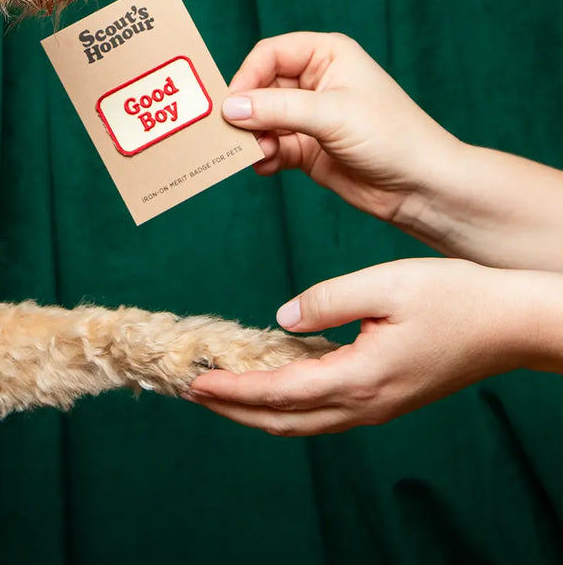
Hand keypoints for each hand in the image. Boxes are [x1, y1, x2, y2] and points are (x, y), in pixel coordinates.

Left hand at [185, 258, 562, 434]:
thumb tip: (280, 318)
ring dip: (257, 407)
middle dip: (232, 408)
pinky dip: (288, 399)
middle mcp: (365, 404)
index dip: (230, 389)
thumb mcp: (385, 285)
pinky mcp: (386, 396)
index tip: (193, 380)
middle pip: (282, 420)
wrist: (515, 323)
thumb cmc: (455, 297)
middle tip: (191, 389)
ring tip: (221, 386)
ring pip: (303, 420)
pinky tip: (272, 374)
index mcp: (359, 379)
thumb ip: (326, 301)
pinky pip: (324, 408)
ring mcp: (377, 406)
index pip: (276, 394)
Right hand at [223, 32, 460, 224]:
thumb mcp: (332, 114)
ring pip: (261, 119)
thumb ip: (278, 108)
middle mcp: (315, 81)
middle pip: (259, 87)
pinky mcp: (306, 148)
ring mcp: (309, 116)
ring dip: (252, 137)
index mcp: (326, 55)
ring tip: (257, 153)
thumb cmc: (392, 137)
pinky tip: (265, 166)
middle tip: (232, 133)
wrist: (422, 188)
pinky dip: (262, 156)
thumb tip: (230, 107)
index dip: (247, 76)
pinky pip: (270, 146)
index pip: (269, 54)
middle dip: (246, 111)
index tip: (233, 104)